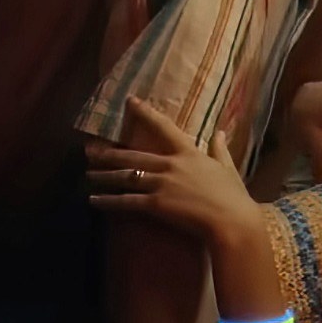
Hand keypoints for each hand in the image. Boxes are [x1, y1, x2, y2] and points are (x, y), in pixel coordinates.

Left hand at [86, 97, 262, 237]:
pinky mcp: (156, 204)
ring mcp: (161, 184)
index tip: (131, 101)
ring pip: (126, 177)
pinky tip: (94, 200)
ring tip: (88, 174)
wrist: (231, 221)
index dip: (146, 113)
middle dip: (110, 154)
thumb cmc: (233, 196)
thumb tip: (219, 132)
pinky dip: (108, 201)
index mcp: (189, 154)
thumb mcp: (228, 168)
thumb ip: (220, 149)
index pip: (164, 128)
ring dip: (104, 176)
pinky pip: (126, 201)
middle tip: (89, 151)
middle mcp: (170, 165)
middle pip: (133, 156)